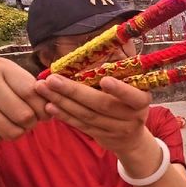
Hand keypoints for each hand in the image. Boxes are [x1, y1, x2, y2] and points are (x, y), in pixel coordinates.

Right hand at [0, 58, 49, 141]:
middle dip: (30, 124)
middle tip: (26, 122)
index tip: (43, 113)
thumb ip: (28, 88)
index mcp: (0, 67)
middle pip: (24, 115)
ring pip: (11, 130)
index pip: (33, 92)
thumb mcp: (4, 78)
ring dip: (16, 133)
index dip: (43, 108)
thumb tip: (53, 106)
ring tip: (12, 125)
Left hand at [35, 74, 151, 155]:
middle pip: (101, 104)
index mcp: (141, 100)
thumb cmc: (129, 103)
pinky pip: (81, 125)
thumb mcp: (133, 89)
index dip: (119, 89)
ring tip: (44, 89)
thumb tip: (102, 49)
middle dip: (74, 91)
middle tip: (52, 80)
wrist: (132, 137)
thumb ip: (120, 74)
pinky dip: (64, 115)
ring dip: (63, 102)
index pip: (132, 96)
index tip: (104, 80)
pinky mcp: (102, 137)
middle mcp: (132, 117)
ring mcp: (116, 129)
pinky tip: (50, 105)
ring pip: (87, 115)